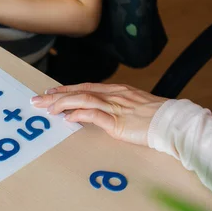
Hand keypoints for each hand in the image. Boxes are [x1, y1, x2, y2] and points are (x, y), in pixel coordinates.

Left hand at [31, 83, 167, 145]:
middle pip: (79, 91)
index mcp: (117, 91)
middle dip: (55, 96)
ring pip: (82, 100)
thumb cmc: (156, 118)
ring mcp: (115, 107)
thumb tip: (96, 113)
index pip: (85, 87)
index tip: (50, 92)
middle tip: (37, 100)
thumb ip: (114, 108)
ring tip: (47, 109)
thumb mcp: (132, 108)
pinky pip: (93, 115)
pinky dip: (78, 115)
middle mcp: (114, 95)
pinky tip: (67, 118)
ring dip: (62, 104)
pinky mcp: (117, 122)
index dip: (66, 89)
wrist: (174, 123)